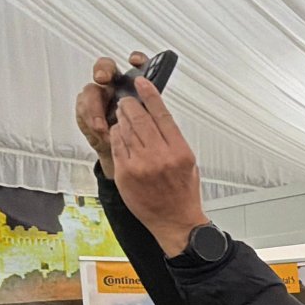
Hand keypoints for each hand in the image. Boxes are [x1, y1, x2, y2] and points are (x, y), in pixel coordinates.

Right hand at [74, 53, 146, 177]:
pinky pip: (83, 109)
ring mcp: (101, 98)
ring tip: (104, 125)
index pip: (138, 65)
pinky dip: (90, 121)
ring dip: (95, 106)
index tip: (135, 60)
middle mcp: (117, 88)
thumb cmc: (147, 143)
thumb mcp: (159, 130)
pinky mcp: (89, 112)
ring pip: (92, 90)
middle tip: (103, 78)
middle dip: (103, 70)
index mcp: (138, 88)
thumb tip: (157, 101)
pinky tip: (100, 131)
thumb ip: (156, 113)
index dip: (136, 59)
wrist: (133, 164)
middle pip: (107, 68)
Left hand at [108, 76, 207, 255]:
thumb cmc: (183, 193)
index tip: (143, 83)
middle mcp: (160, 156)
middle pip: (140, 118)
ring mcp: (140, 165)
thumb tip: (157, 118)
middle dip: (130, 105)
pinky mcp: (125, 173)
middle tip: (127, 101)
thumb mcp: (188, 162)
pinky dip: (116, 137)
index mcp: (179, 151)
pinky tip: (120, 136)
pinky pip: (116, 146)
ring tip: (123, 118)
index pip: (162, 115)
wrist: (175, 221)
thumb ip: (173, 140)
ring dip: (122, 120)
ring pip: (125, 129)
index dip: (150, 95)